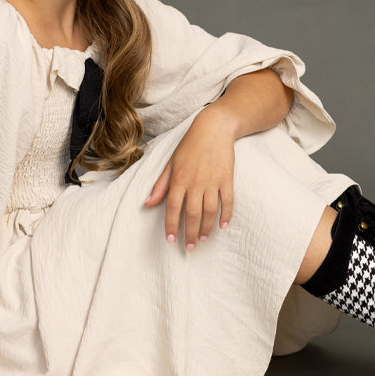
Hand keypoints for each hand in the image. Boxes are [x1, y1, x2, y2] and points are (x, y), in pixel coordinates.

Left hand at [143, 105, 236, 249]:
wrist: (214, 128)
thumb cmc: (189, 146)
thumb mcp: (171, 163)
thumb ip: (160, 185)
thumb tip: (147, 204)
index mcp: (179, 179)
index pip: (172, 207)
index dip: (171, 225)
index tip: (170, 240)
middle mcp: (195, 182)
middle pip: (192, 214)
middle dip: (190, 233)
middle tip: (190, 247)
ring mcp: (212, 181)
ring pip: (210, 211)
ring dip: (207, 228)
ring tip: (203, 240)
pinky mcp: (227, 179)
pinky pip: (227, 201)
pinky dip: (226, 215)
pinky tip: (223, 226)